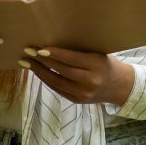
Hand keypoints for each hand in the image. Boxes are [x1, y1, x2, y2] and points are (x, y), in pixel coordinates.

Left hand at [19, 47, 134, 104]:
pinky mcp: (77, 100)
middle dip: (42, 61)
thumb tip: (52, 44)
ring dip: (39, 71)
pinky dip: (46, 80)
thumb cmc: (105, 63)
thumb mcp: (97, 54)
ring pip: (56, 81)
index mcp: (96, 64)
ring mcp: (82, 93)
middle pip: (61, 70)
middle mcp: (90, 80)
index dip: (55, 54)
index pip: (72, 59)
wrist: (118, 86)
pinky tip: (37, 72)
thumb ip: (79, 52)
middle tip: (28, 51)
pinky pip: (57, 89)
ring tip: (27, 62)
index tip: (40, 49)